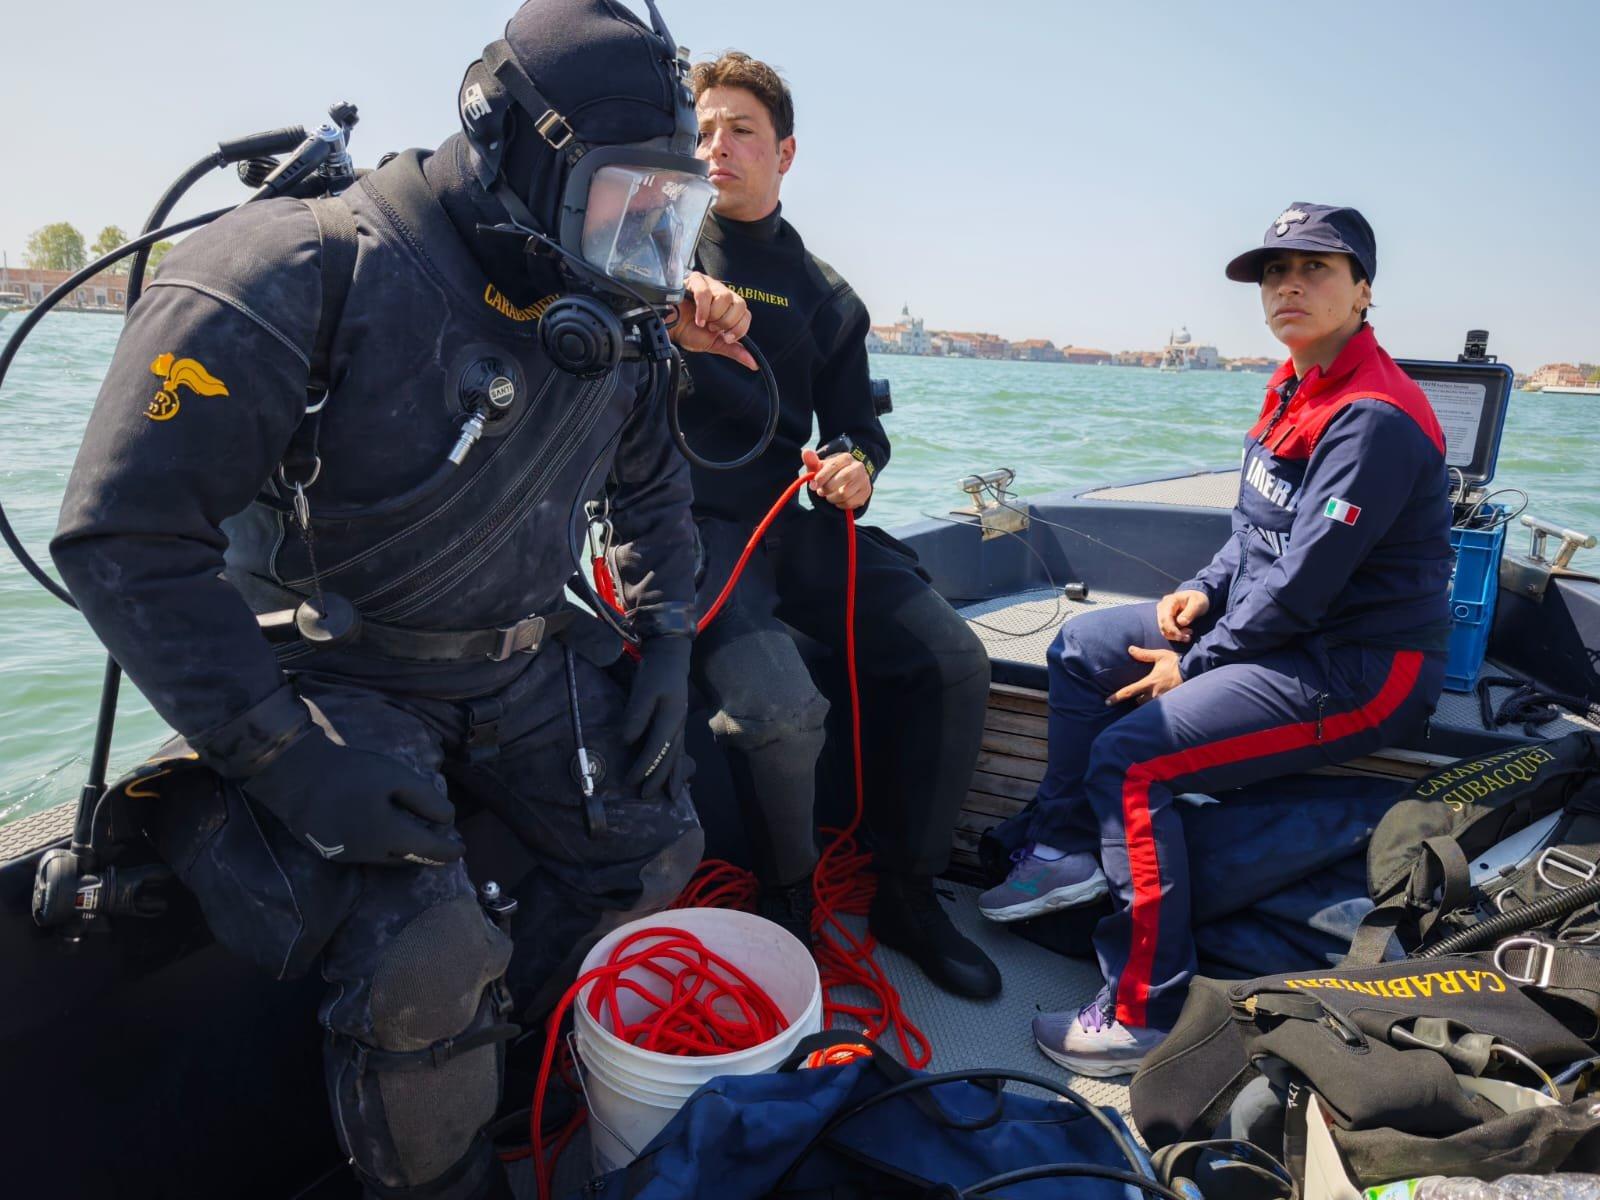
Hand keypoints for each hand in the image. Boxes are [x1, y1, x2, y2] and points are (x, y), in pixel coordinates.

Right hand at [244, 729, 461, 866]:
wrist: (295, 775)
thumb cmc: (350, 772)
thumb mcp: (396, 777)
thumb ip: (426, 800)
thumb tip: (448, 820)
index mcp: (390, 837)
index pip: (429, 851)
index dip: (449, 851)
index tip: (462, 850)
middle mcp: (370, 855)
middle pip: (409, 860)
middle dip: (429, 854)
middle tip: (445, 847)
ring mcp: (348, 856)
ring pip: (387, 861)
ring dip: (406, 853)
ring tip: (419, 840)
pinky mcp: (330, 852)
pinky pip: (366, 856)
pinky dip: (383, 849)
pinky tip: (386, 835)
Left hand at [622, 636, 691, 797]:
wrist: (671, 656)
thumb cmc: (655, 672)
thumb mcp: (643, 690)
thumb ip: (636, 715)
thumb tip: (627, 741)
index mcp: (672, 718)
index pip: (656, 749)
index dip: (644, 767)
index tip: (631, 781)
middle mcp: (679, 726)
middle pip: (670, 758)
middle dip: (659, 779)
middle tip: (647, 797)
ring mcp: (681, 726)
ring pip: (678, 757)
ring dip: (673, 777)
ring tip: (672, 796)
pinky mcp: (678, 723)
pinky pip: (679, 750)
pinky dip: (678, 766)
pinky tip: (678, 776)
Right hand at [671, 273, 755, 368]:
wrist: (668, 328)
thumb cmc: (688, 332)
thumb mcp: (715, 344)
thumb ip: (735, 351)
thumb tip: (754, 363)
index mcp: (730, 308)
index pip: (747, 314)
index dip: (738, 328)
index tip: (725, 336)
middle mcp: (723, 294)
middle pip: (740, 305)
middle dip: (725, 322)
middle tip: (712, 327)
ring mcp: (711, 285)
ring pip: (725, 297)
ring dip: (713, 315)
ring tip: (703, 320)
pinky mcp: (696, 280)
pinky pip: (706, 293)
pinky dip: (702, 309)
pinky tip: (697, 316)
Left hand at [800, 447, 871, 510]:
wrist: (848, 480)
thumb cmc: (830, 473)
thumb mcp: (820, 467)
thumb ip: (812, 461)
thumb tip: (806, 452)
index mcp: (846, 458)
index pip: (833, 465)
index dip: (821, 477)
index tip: (813, 486)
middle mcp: (858, 467)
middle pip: (843, 478)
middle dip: (827, 488)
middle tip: (820, 492)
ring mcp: (864, 480)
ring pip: (845, 493)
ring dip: (832, 498)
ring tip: (828, 495)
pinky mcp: (866, 492)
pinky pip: (850, 503)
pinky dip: (839, 504)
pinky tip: (837, 500)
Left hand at [1107, 646, 1184, 706]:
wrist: (1194, 671)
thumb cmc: (1176, 663)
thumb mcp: (1159, 656)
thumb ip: (1144, 654)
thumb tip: (1130, 649)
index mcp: (1149, 682)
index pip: (1129, 692)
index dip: (1117, 697)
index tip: (1107, 702)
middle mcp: (1154, 694)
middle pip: (1138, 702)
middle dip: (1136, 698)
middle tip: (1137, 693)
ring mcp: (1163, 700)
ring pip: (1148, 705)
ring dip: (1146, 702)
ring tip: (1148, 696)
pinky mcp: (1170, 702)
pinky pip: (1159, 707)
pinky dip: (1156, 704)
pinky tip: (1158, 700)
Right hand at [1155, 589, 1209, 642]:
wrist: (1197, 598)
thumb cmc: (1198, 599)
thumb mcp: (1197, 604)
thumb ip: (1190, 612)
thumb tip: (1181, 622)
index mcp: (1170, 601)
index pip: (1165, 617)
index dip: (1171, 629)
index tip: (1180, 636)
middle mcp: (1162, 607)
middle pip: (1163, 625)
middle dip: (1174, 634)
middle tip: (1187, 637)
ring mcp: (1162, 613)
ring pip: (1164, 629)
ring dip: (1175, 636)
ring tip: (1187, 636)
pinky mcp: (1165, 619)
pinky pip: (1167, 630)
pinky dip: (1175, 635)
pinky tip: (1185, 634)